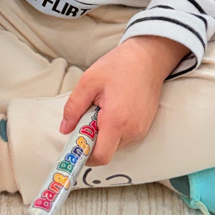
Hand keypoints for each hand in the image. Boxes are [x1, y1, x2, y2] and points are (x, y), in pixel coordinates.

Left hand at [59, 36, 186, 165]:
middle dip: (94, 139)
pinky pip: (126, 137)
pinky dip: (116, 128)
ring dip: (105, 133)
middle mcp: (132, 130)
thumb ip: (73, 107)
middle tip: (90, 115)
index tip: (76, 144)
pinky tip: (116, 107)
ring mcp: (141, 129)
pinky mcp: (146, 126)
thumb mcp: (89, 81)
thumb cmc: (120, 65)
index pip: (100, 157)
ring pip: (116, 145)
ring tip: (105, 107)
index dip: (85, 155)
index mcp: (116, 121)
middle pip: (107, 151)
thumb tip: (65, 129)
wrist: (149, 57)